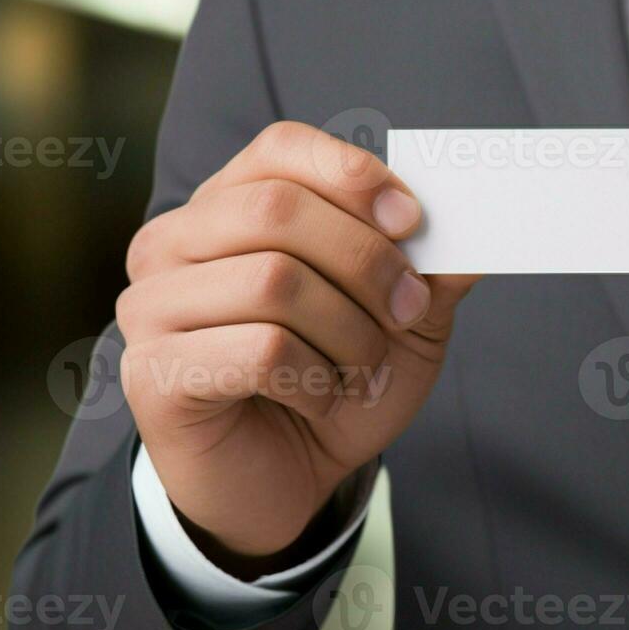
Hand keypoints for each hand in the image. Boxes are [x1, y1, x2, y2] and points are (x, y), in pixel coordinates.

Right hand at [118, 121, 477, 572]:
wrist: (290, 481)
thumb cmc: (337, 382)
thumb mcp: (403, 317)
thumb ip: (433, 264)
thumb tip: (477, 221)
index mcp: (229, 206)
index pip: (281, 147)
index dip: (352, 174)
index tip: (411, 220)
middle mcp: (174, 243)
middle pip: (277, 209)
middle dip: (366, 261)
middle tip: (406, 308)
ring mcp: (151, 306)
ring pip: (273, 280)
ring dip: (348, 331)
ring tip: (363, 366)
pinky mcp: (153, 373)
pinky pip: (259, 351)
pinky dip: (315, 379)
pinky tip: (319, 399)